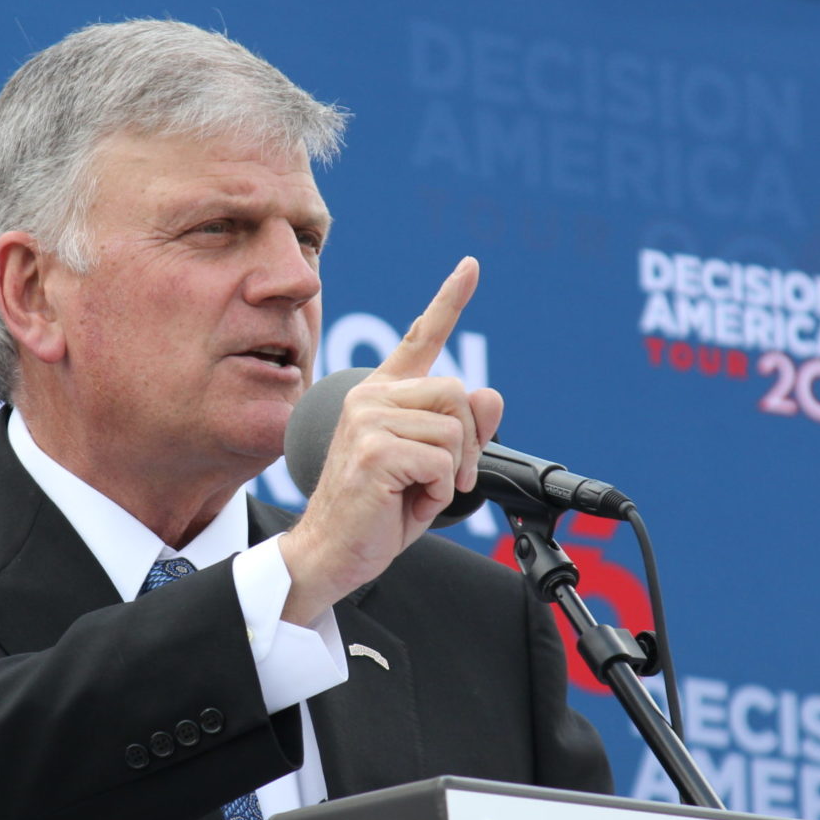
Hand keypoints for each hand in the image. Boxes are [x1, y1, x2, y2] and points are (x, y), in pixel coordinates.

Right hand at [278, 257, 503, 623]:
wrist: (331, 553)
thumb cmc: (377, 512)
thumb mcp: (431, 467)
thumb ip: (461, 429)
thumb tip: (487, 396)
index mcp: (381, 394)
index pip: (421, 338)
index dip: (449, 300)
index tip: (470, 266)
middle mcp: (371, 397)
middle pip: (458, 393)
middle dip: (466, 444)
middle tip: (440, 480)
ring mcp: (368, 420)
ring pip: (454, 429)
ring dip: (450, 473)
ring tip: (416, 493)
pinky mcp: (373, 449)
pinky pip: (441, 461)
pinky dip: (437, 491)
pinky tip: (404, 502)